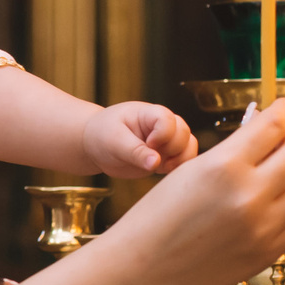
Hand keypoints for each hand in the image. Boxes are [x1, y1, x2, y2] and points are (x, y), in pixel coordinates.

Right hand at [0, 100, 284, 284]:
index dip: (283, 111)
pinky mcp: (268, 252)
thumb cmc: (154, 221)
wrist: (142, 270)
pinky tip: (269, 204)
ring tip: (272, 175)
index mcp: (224, 168)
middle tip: (278, 140)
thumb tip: (265, 132)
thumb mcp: (190, 170)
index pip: (273, 127)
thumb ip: (233, 151)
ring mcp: (263, 229)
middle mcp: (250, 197)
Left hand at [84, 101, 199, 176]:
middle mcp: (162, 125)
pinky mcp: (165, 157)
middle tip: (152, 157)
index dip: (163, 135)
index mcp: (149, 114)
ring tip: (161, 166)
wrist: (95, 146)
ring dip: (179, 159)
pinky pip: (183, 161)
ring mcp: (166, 141)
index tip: (148, 144)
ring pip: (189, 147)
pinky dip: (178, 168)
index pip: (169, 120)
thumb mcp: (114, 141)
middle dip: (172, 148)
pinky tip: (161, 170)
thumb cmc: (102, 135)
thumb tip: (156, 163)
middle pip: (184, 133)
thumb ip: (135, 152)